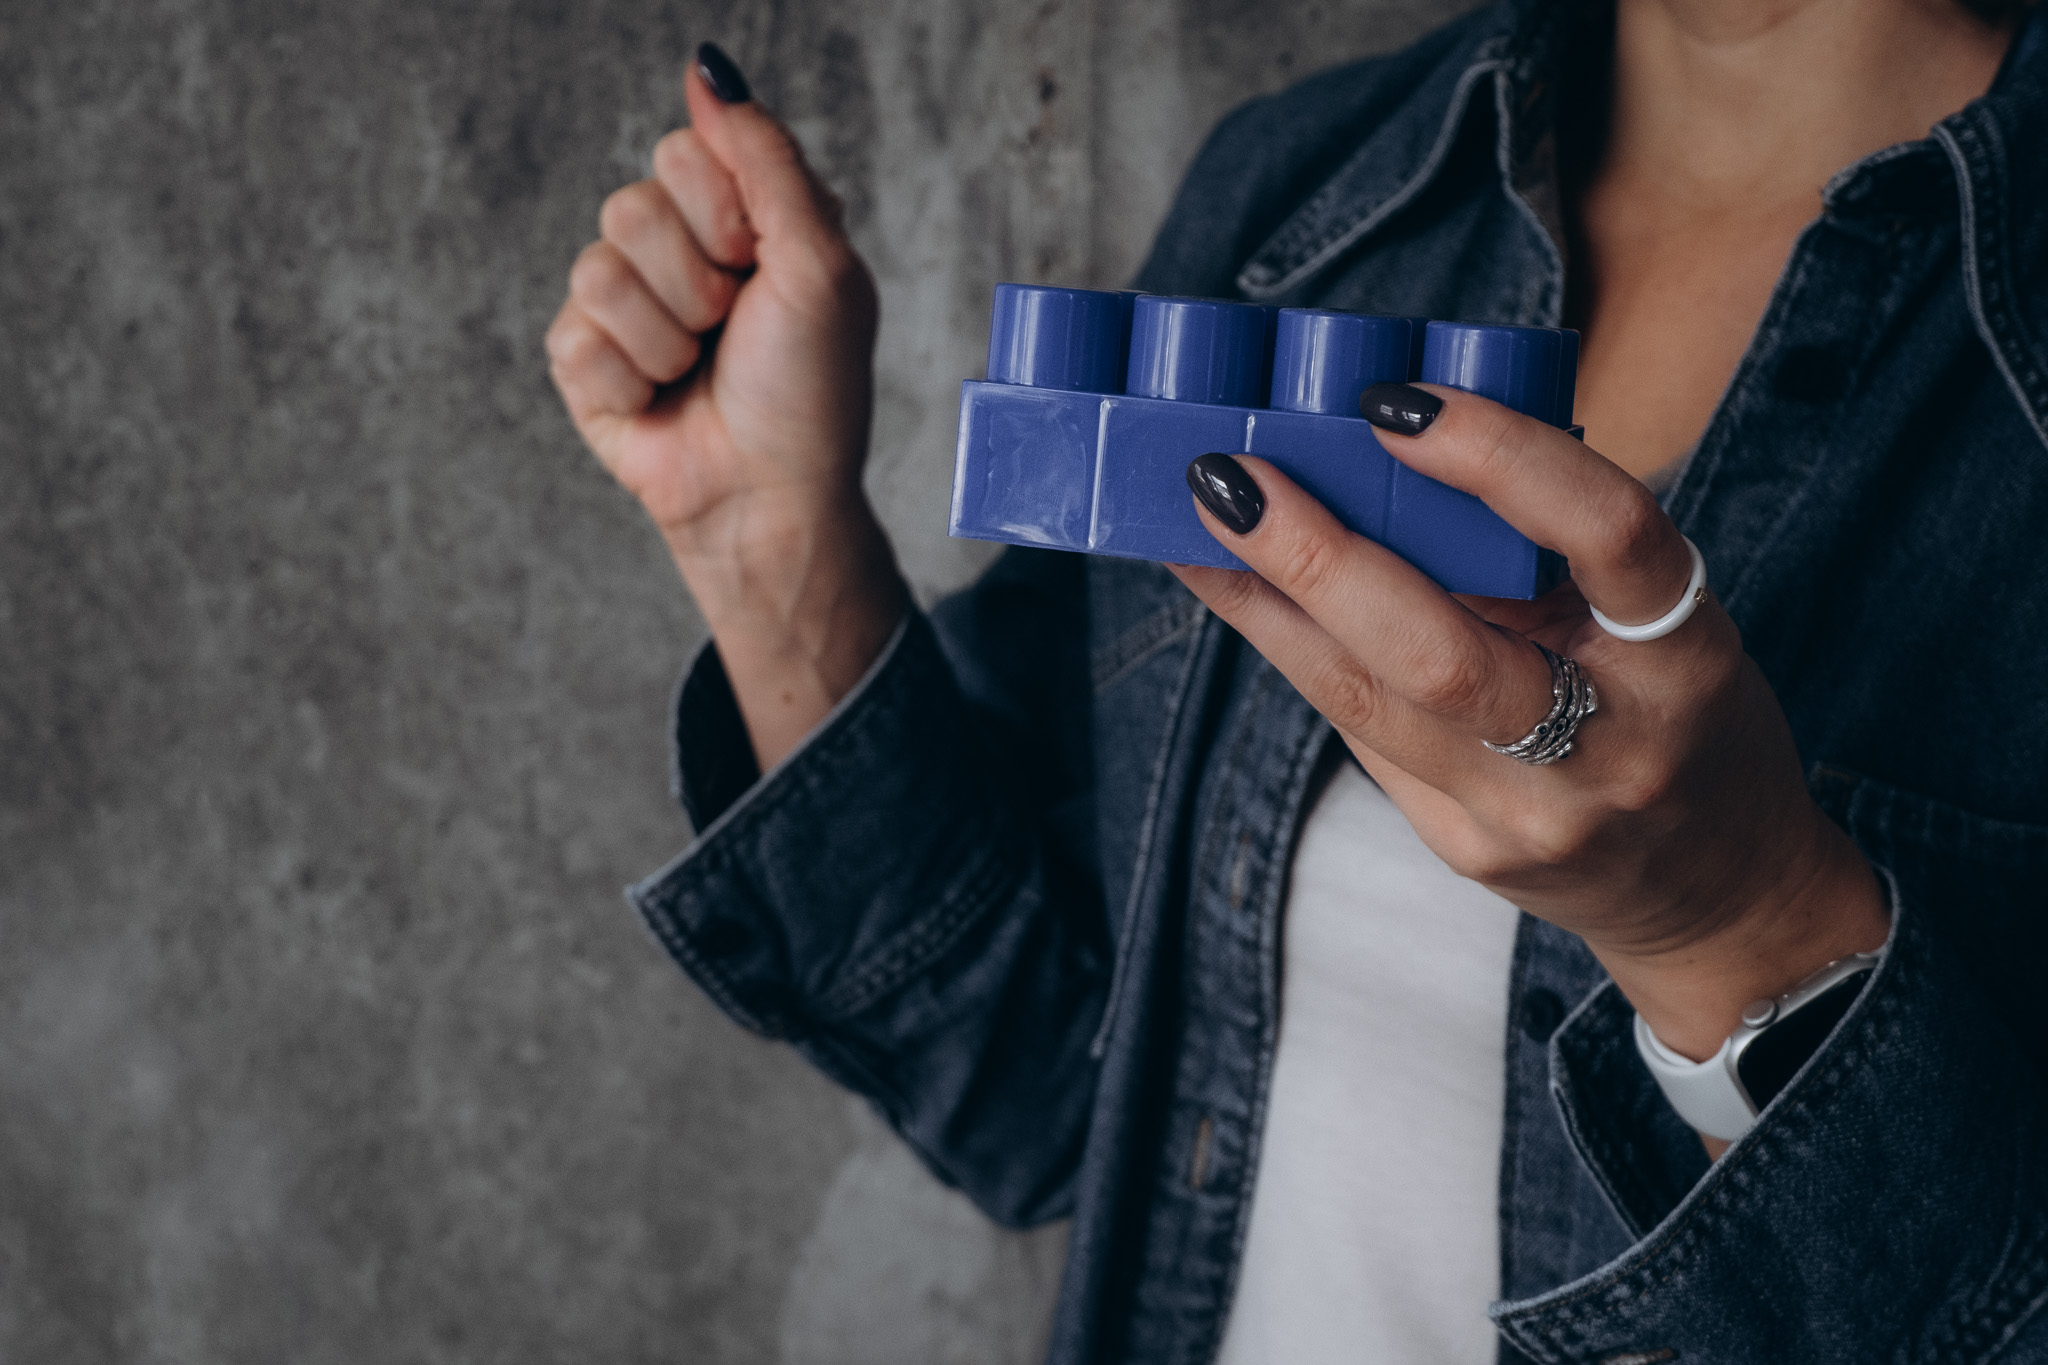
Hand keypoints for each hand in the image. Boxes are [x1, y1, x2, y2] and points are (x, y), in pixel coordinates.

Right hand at [546, 48, 902, 766]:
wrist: (770, 497)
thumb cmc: (810, 391)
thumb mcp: (818, 263)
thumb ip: (765, 157)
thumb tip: (707, 67)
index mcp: (740, 220)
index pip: (684, 151)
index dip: (719, 210)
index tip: (757, 264)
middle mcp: (680, 254)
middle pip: (631, 203)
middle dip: (694, 277)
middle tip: (732, 327)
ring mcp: (626, 309)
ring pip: (596, 268)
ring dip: (665, 335)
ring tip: (700, 371)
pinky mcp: (585, 364)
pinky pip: (572, 335)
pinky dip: (629, 379)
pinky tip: (662, 404)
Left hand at [1172, 388, 1888, 1059]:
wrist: (1723, 893)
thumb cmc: (1683, 714)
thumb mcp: (1667, 623)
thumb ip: (1556, 555)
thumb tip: (1385, 452)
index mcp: (1685, 658)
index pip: (1605, 534)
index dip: (1499, 459)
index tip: (1394, 405)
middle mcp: (1608, 747)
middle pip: (1441, 651)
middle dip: (1318, 554)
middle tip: (1229, 473)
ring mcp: (1525, 812)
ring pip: (1367, 700)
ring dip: (1266, 603)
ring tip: (1194, 526)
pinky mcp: (1464, 848)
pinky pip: (1362, 735)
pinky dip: (1296, 653)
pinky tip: (1242, 595)